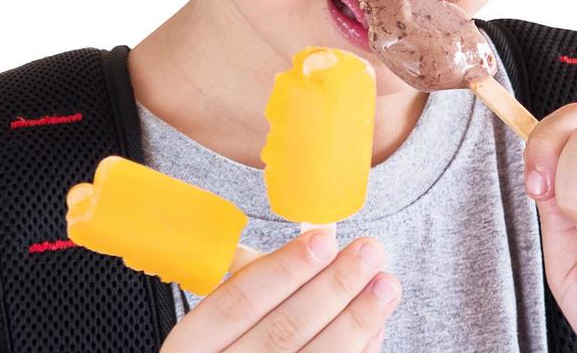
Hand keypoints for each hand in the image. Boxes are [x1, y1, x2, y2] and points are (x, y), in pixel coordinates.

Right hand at [160, 227, 400, 351]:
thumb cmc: (225, 345)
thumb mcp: (217, 313)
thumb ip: (253, 276)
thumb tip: (315, 235)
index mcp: (191, 345)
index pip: (238, 301)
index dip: (284, 269)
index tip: (324, 239)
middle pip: (283, 330)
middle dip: (333, 287)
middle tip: (369, 252)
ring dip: (357, 319)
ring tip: (385, 285)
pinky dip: (358, 351)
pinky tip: (374, 326)